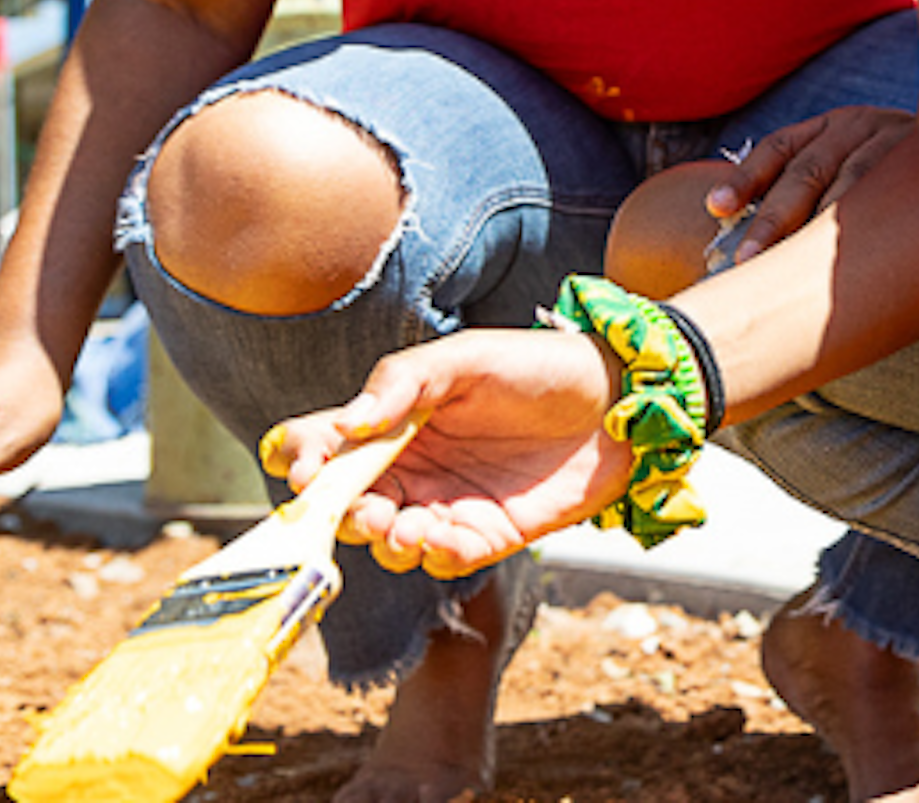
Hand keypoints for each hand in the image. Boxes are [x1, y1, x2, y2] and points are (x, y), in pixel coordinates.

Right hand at [264, 326, 634, 574]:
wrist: (616, 400)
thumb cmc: (537, 366)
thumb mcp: (466, 358)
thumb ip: (403, 382)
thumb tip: (349, 423)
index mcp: (394, 421)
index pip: (324, 445)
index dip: (301, 459)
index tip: (302, 473)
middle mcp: (411, 467)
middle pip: (348, 504)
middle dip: (342, 515)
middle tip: (363, 511)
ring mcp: (445, 504)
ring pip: (389, 542)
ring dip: (388, 542)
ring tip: (409, 528)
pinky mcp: (485, 536)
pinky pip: (443, 561)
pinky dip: (436, 557)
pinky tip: (449, 538)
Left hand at [705, 105, 914, 266]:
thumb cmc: (902, 178)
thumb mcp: (858, 165)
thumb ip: (819, 193)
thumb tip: (759, 252)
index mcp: (834, 123)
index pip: (780, 148)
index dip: (746, 178)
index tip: (714, 208)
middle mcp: (862, 124)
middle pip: (807, 171)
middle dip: (773, 218)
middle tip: (745, 262)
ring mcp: (899, 139)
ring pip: (849, 184)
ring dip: (818, 230)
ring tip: (790, 274)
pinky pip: (896, 193)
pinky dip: (871, 226)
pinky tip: (851, 261)